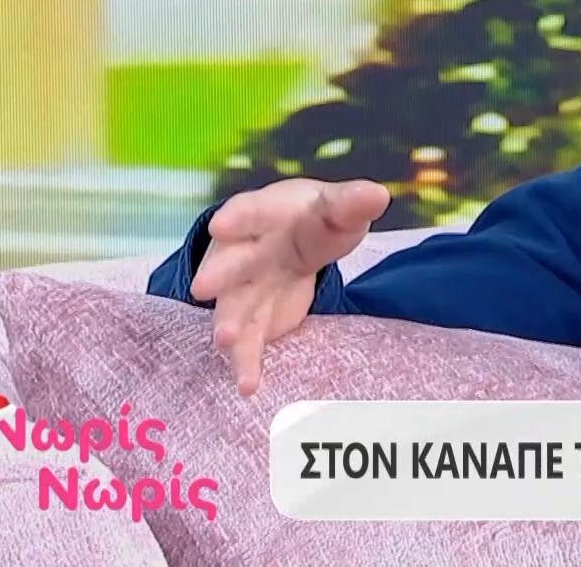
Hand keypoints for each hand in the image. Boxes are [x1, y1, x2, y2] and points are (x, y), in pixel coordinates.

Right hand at [189, 178, 389, 396]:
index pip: (251, 212)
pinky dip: (248, 362)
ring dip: (229, 323)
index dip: (238, 218)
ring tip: (224, 340)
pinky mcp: (255, 319)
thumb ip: (351, 204)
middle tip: (202, 287)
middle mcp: (247, 251)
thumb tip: (378, 196)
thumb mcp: (336, 208)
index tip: (221, 226)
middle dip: (219, 274)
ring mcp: (247, 287)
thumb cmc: (314, 219)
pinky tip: (248, 385)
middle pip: (233, 262)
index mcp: (267, 214)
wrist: (297, 239)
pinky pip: (249, 342)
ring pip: (234, 307)